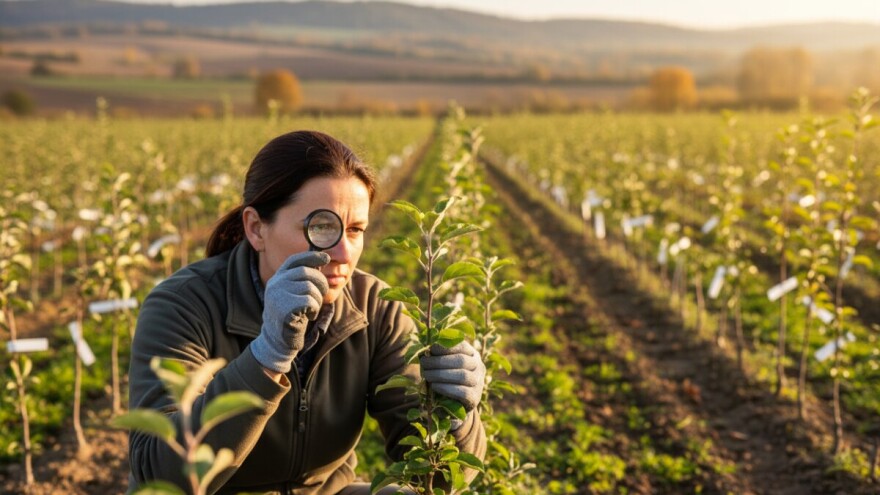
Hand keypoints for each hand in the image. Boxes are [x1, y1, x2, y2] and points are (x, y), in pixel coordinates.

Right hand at [250, 251, 328, 373]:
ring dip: (317, 300)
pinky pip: (309, 301)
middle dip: (320, 283)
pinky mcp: (284, 307)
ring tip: (311, 309)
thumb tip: (323, 259)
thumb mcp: (294, 293)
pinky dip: (314, 309)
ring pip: (310, 287)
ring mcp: (278, 294)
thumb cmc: (291, 315)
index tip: (326, 258)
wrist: (278, 340)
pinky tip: (308, 315)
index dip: (312, 256)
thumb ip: (302, 279)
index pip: (295, 259)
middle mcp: (275, 283)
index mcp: (277, 277)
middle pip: (307, 272)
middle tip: (321, 295)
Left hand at [420, 341, 485, 411]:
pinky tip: (434, 386)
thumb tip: (425, 351)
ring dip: (440, 374)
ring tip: (426, 375)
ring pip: (462, 376)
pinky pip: (462, 392)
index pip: (462, 346)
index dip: (446, 346)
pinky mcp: (475, 398)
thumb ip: (438, 357)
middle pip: (461, 360)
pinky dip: (446, 388)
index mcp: (472, 355)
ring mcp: (479, 383)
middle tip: (424, 363)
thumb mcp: (445, 365)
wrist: (454, 406)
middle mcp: (478, 367)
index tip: (431, 349)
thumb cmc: (446, 380)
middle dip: (439, 361)